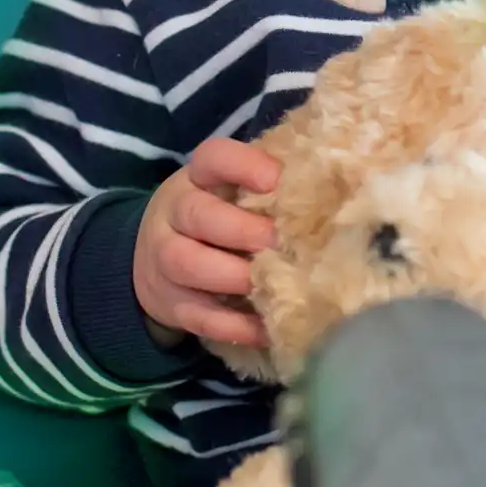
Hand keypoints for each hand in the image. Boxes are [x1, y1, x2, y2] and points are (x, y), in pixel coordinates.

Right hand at [135, 137, 280, 346]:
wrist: (152, 260)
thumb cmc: (215, 215)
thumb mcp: (229, 190)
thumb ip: (266, 189)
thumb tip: (333, 193)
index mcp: (196, 178)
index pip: (213, 158)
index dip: (244, 166)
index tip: (275, 182)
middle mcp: (173, 214)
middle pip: (198, 215)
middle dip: (243, 230)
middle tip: (280, 241)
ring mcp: (164, 260)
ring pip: (189, 264)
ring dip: (235, 276)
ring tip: (273, 282)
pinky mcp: (171, 304)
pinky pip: (199, 316)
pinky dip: (235, 325)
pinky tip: (267, 328)